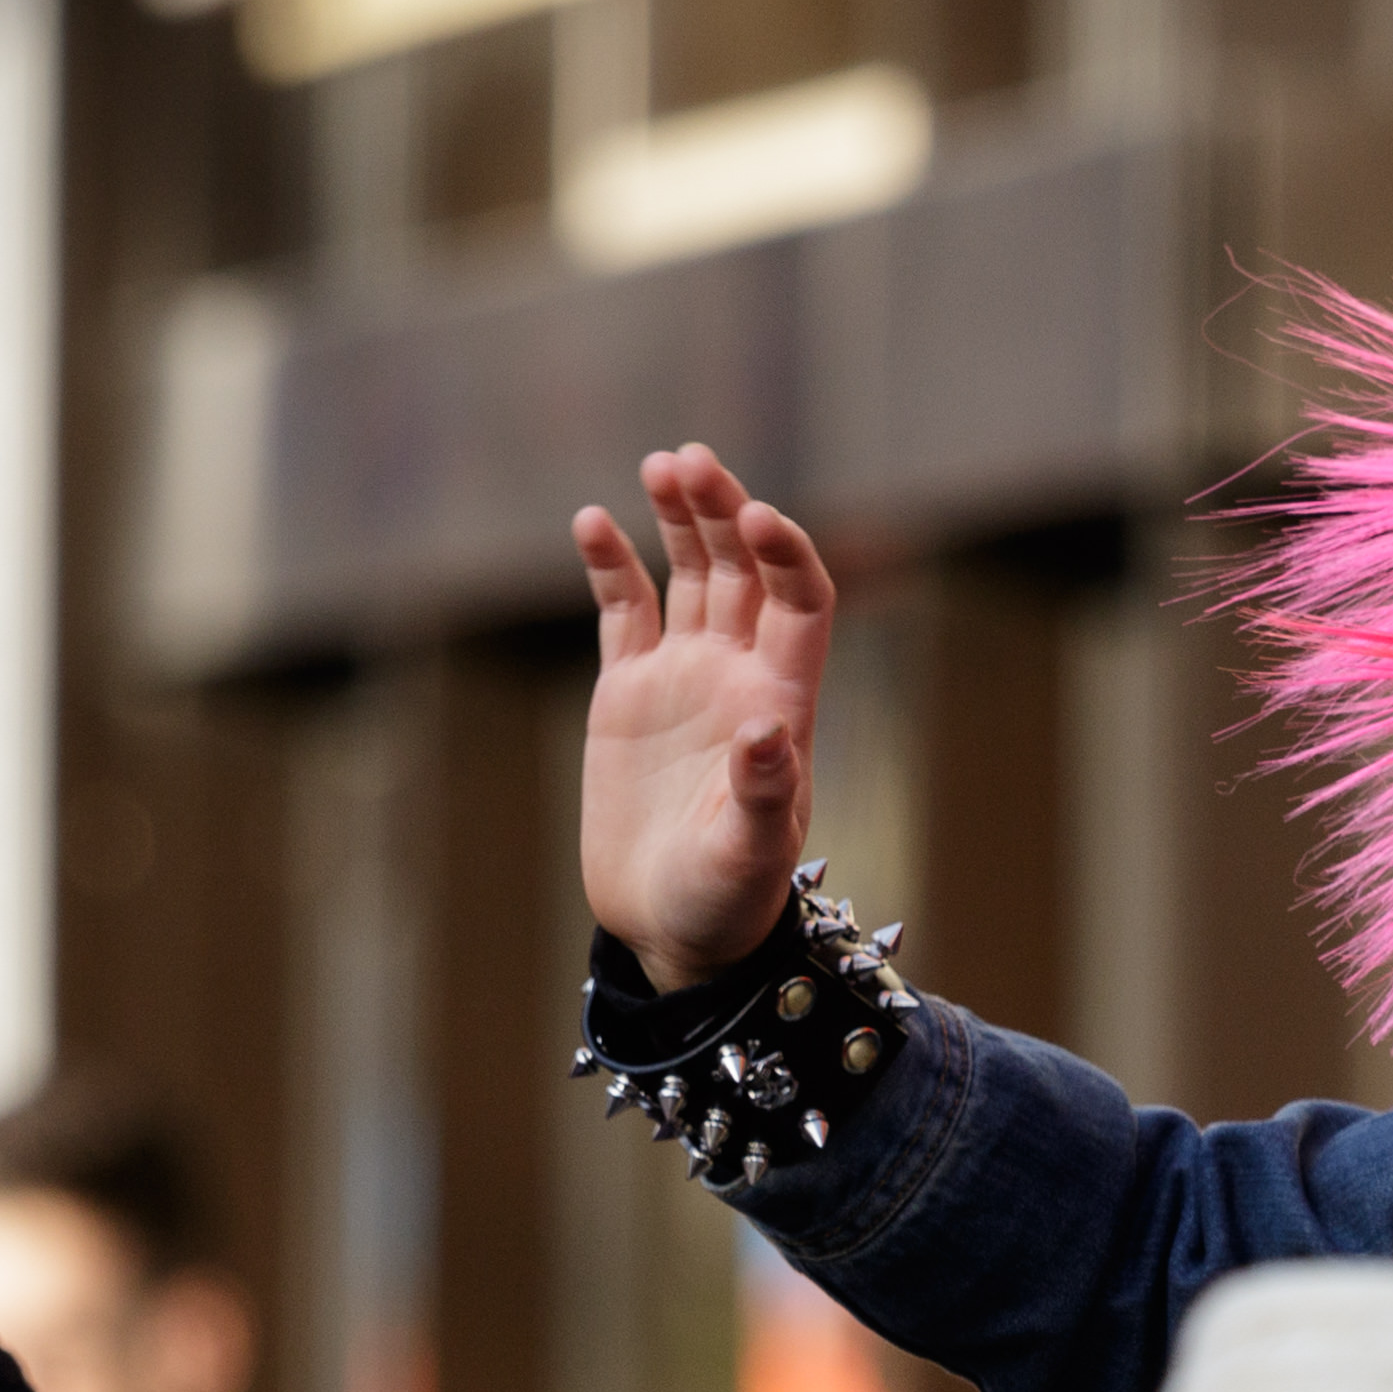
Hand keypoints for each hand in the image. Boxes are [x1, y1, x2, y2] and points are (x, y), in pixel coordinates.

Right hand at [575, 443, 835, 990]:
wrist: (670, 930)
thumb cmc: (728, 902)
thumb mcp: (752, 856)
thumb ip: (764, 794)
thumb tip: (767, 729)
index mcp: (783, 700)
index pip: (801, 600)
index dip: (785, 552)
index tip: (754, 516)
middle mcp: (739, 673)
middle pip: (742, 568)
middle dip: (722, 510)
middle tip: (691, 461)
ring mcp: (683, 677)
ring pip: (688, 574)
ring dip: (678, 518)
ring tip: (659, 465)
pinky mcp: (628, 693)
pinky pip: (623, 609)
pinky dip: (609, 563)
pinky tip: (591, 520)